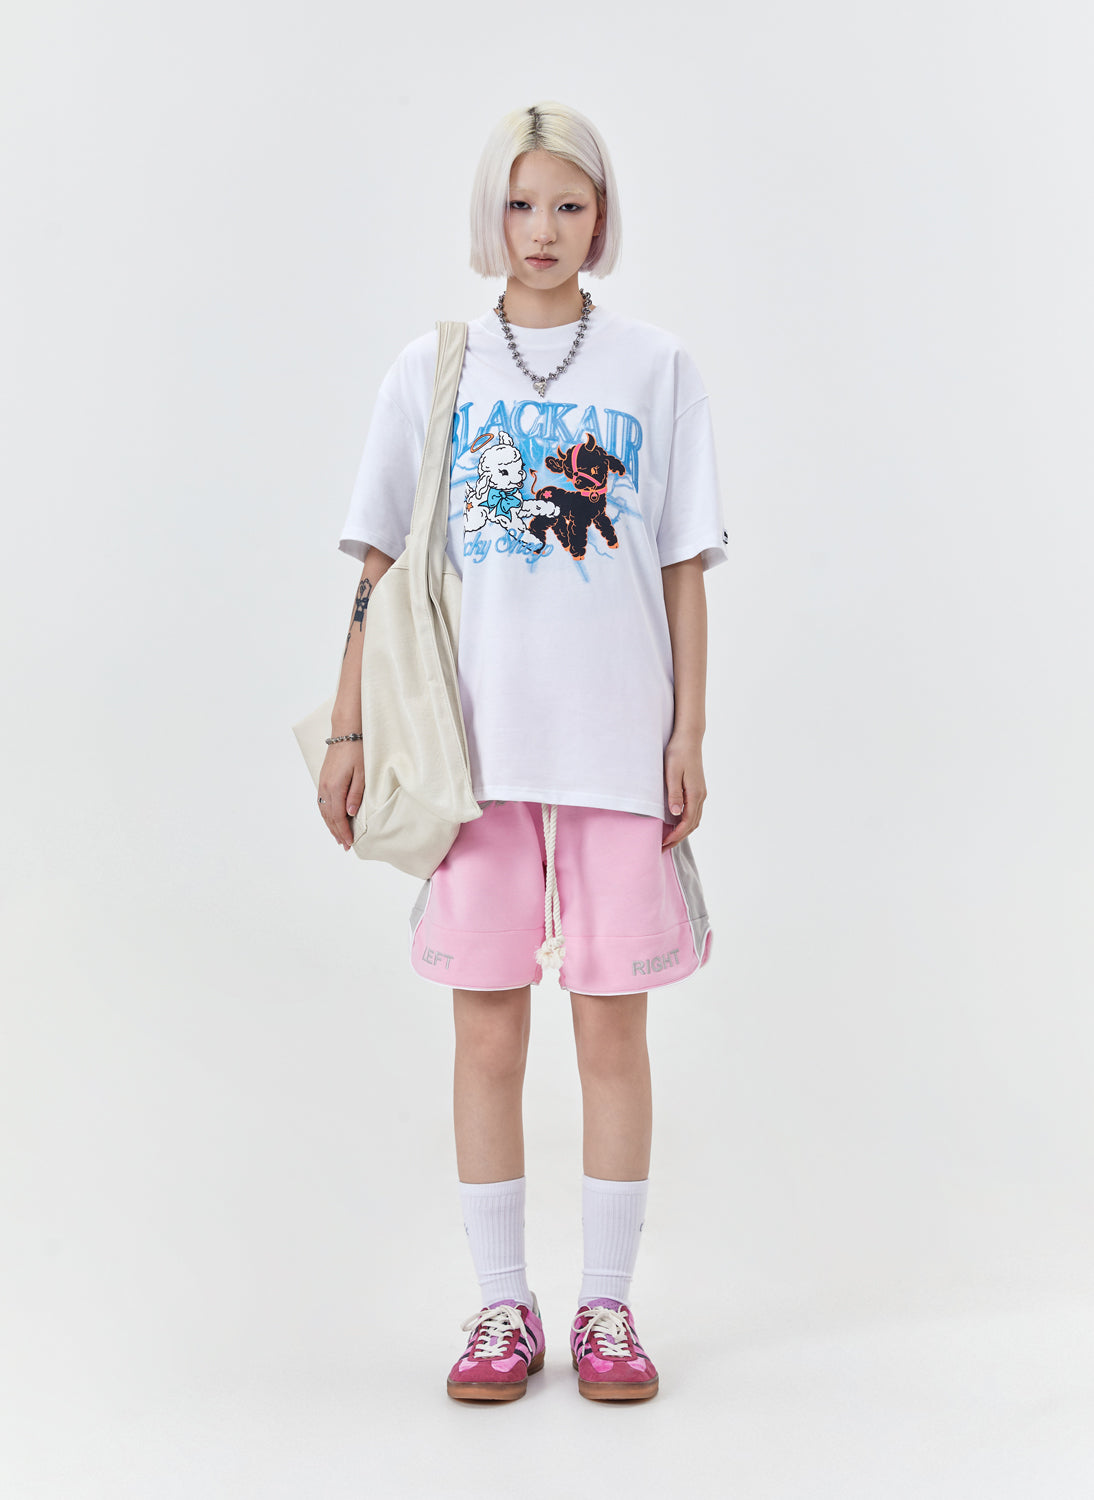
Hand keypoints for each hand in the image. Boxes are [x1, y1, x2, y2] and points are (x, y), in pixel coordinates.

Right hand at [317, 741, 364, 851]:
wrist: (346, 733)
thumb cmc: (357, 751)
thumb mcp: (362, 774)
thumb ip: (356, 795)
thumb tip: (350, 813)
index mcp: (335, 787)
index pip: (338, 816)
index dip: (343, 831)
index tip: (349, 843)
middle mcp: (325, 787)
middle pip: (329, 816)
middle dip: (336, 832)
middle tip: (344, 845)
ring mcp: (322, 783)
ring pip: (324, 810)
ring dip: (330, 825)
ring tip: (337, 836)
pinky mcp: (323, 779)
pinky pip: (322, 802)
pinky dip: (326, 814)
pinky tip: (331, 819)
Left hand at [661, 731, 705, 849]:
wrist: (689, 738)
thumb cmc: (678, 753)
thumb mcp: (672, 773)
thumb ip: (674, 794)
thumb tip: (677, 814)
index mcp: (695, 794)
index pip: (687, 823)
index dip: (676, 835)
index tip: (663, 843)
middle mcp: (701, 796)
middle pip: (692, 825)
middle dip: (678, 838)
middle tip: (663, 847)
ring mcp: (700, 793)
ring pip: (694, 819)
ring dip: (683, 831)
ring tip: (668, 839)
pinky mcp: (697, 789)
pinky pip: (693, 811)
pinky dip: (685, 822)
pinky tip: (675, 823)